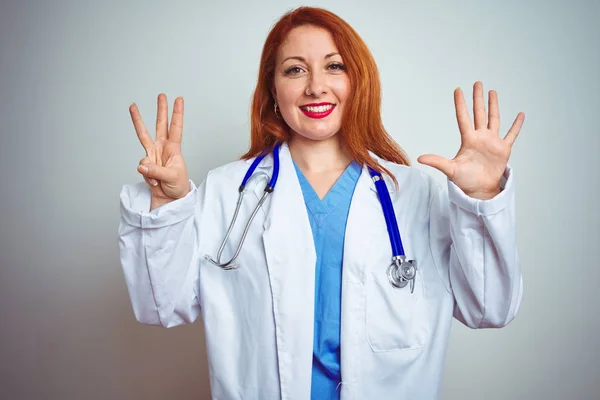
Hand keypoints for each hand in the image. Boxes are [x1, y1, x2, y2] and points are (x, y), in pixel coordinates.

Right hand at [129, 94, 189, 208]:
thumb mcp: (171, 177)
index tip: (179, 99)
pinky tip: (155, 182)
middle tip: (161, 95)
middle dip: (161, 110)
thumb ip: (156, 171)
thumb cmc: (178, 186)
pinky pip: (142, 167)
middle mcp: (163, 148)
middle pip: (161, 125)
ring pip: (143, 135)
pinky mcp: (145, 164)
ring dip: (138, 120)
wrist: (170, 199)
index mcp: (174, 148)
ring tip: (132, 106)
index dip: (177, 114)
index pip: (176, 128)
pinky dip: (147, 176)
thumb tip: (141, 165)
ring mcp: (153, 154)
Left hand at [418, 81, 524, 199]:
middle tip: (477, 83)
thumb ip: (437, 162)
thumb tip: (419, 159)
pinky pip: (511, 134)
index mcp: (468, 140)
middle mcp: (480, 137)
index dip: (461, 104)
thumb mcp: (450, 169)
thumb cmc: (464, 181)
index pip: (463, 117)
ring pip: (494, 119)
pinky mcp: (503, 149)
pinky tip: (521, 115)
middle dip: (478, 98)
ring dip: (494, 106)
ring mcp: (492, 142)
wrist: (479, 190)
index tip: (458, 90)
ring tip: (492, 92)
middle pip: (479, 113)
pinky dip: (517, 125)